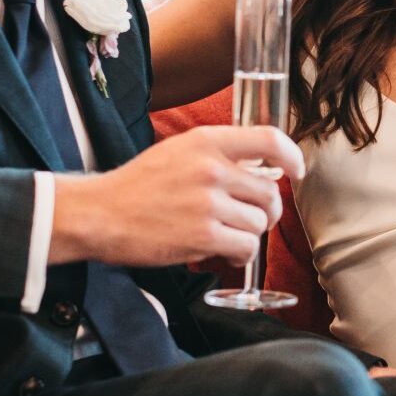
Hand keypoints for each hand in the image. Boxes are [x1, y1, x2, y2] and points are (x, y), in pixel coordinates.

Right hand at [50, 125, 303, 268]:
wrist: (99, 213)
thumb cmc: (138, 186)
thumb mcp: (178, 152)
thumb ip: (218, 155)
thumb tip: (261, 169)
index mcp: (207, 142)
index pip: (269, 140)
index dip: (292, 157)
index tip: (295, 172)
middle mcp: (212, 169)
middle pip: (270, 193)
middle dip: (265, 211)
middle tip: (247, 219)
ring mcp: (208, 203)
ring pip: (260, 223)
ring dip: (248, 235)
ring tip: (225, 237)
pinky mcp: (203, 236)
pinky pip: (245, 247)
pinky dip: (239, 255)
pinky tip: (222, 253)